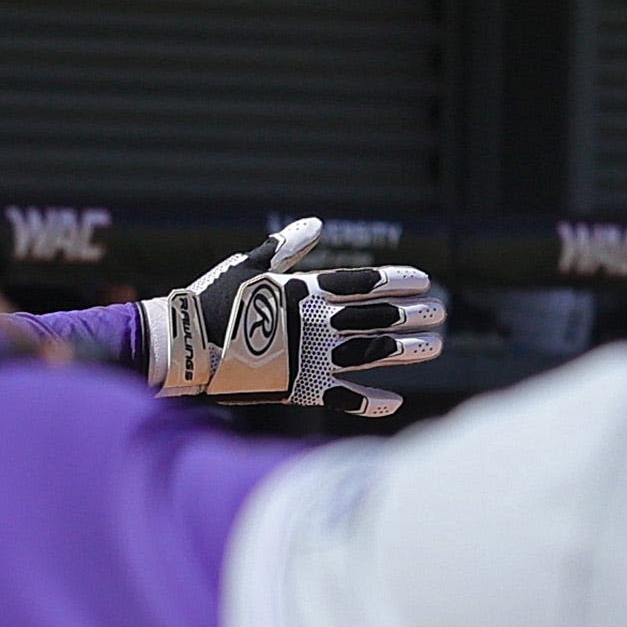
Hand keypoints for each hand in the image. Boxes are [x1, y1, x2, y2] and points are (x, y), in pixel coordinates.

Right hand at [143, 217, 438, 416]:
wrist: (185, 345)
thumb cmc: (212, 300)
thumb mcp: (247, 264)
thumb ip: (285, 247)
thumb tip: (314, 224)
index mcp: (308, 289)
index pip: (368, 282)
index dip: (401, 280)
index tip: (425, 281)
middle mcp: (319, 321)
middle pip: (381, 315)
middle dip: (416, 313)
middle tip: (440, 312)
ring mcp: (313, 356)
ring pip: (375, 352)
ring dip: (409, 350)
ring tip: (434, 346)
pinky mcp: (301, 388)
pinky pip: (345, 397)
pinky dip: (371, 402)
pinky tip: (393, 402)